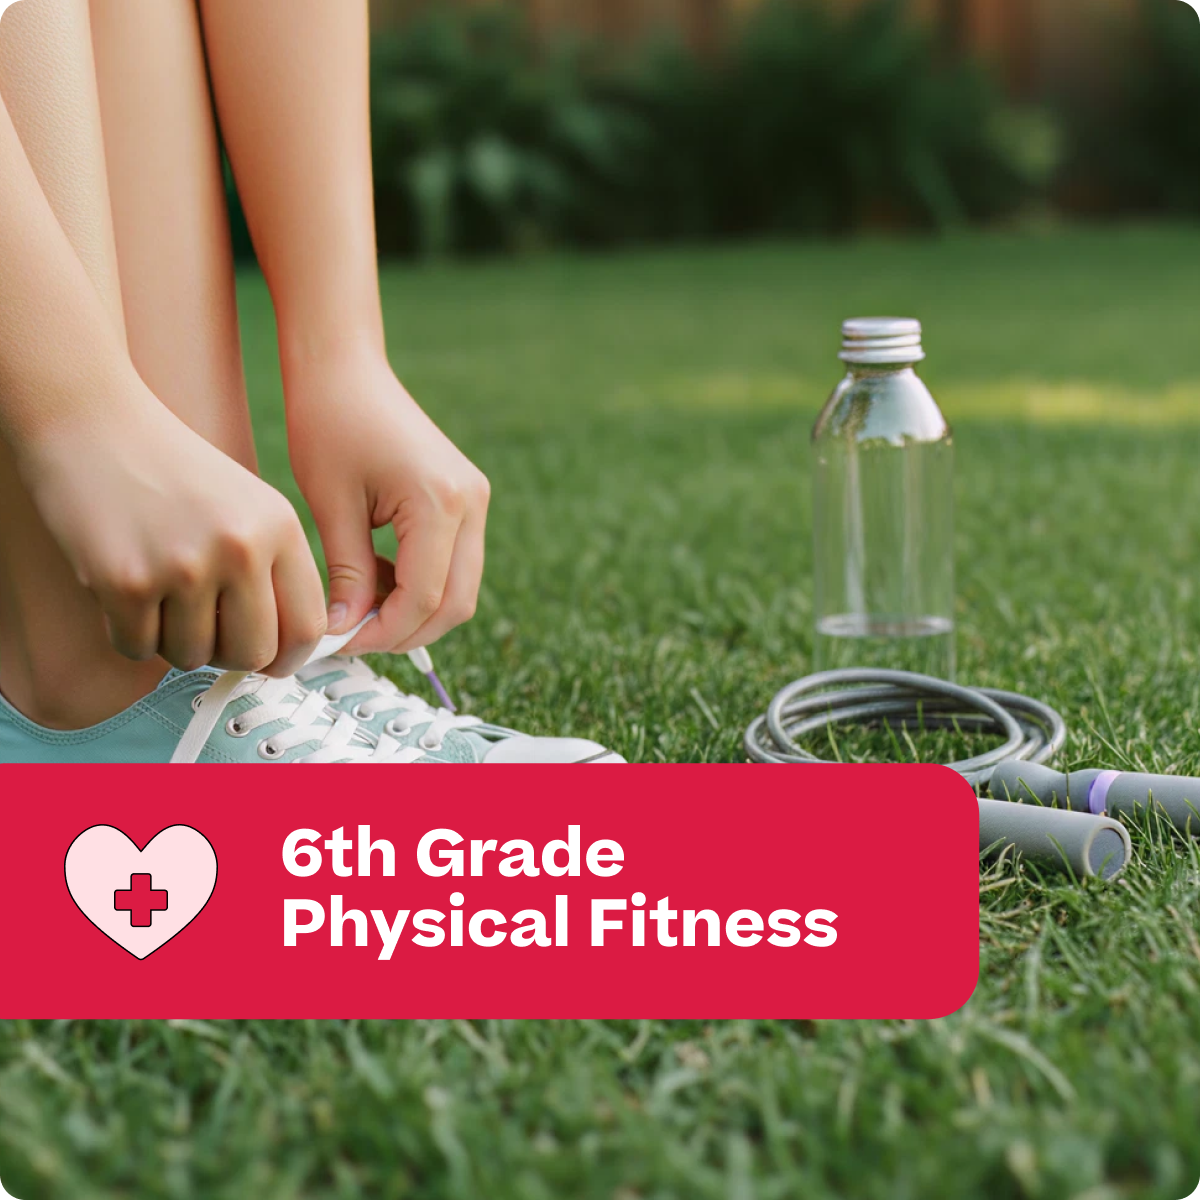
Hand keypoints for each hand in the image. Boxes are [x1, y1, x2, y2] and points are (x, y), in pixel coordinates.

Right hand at [21, 390, 326, 676]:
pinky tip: (125, 591)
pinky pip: (138, 649)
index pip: (308, 626)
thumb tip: (285, 651)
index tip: (272, 661)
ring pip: (193, 657)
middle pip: (253, 654)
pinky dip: (129, 634)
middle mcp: (240, 548)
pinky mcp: (126, 582)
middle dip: (229, 656)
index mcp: (279, 528)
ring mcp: (183, 566)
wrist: (93, 422)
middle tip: (206, 630)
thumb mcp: (249, 505)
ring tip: (160, 593)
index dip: (289, 656)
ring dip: (173, 640)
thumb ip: (274, 571)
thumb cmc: (172, 471)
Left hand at [284, 352, 488, 655]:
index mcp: (439, 502)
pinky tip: (378, 576)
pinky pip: (456, 563)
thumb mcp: (331, 506)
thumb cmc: (328, 423)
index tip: (340, 643)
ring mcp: (475, 500)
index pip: (423, 597)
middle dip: (407, 632)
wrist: (346, 368)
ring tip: (361, 603)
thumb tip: (345, 633)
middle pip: (456, 603)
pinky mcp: (467, 499)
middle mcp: (471, 503)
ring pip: (461, 589)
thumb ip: (347, 575)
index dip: (383, 632)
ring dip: (416, 610)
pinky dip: (423, 584)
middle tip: (354, 637)